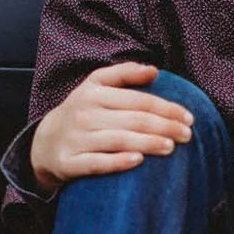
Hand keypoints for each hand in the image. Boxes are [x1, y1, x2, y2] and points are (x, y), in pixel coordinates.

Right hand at [28, 62, 194, 192]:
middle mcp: (84, 115)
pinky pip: (96, 164)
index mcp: (94, 93)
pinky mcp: (69, 163)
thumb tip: (154, 70)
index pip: (138, 100)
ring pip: (117, 140)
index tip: (189, 117)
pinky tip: (137, 161)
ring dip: (147, 143)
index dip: (166, 108)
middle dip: (164, 126)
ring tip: (171, 147)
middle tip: (188, 135)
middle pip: (132, 120)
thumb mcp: (96, 85)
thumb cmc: (82, 111)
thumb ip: (124, 73)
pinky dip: (117, 162)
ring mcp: (76, 139)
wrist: (44, 142)